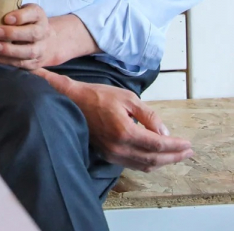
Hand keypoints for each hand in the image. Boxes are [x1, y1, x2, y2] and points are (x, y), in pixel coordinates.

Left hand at [0, 6, 98, 68]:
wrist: (45, 42)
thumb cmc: (24, 23)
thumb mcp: (20, 12)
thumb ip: (9, 10)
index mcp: (38, 16)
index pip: (33, 13)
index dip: (20, 16)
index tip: (6, 18)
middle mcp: (43, 32)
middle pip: (33, 34)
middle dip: (13, 33)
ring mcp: (40, 49)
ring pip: (29, 52)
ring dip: (9, 50)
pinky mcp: (34, 63)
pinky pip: (21, 63)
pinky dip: (5, 60)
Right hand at [33, 69, 193, 171]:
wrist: (71, 102)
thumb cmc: (98, 96)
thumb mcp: (128, 98)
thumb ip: (149, 115)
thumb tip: (165, 132)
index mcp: (125, 132)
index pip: (157, 144)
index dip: (175, 146)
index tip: (188, 144)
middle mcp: (118, 147)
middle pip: (153, 159)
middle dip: (173, 157)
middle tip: (188, 153)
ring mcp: (112, 154)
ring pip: (144, 164)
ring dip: (162, 162)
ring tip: (176, 156)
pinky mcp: (107, 155)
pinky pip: (132, 164)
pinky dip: (148, 162)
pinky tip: (155, 157)